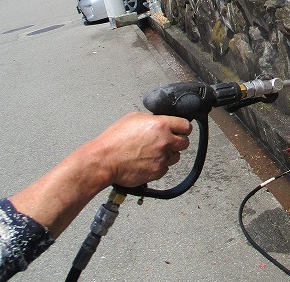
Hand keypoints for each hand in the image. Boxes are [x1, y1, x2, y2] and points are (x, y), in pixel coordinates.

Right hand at [10, 112, 192, 237]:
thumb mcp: (133, 118)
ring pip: (176, 156)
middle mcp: (164, 141)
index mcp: (160, 125)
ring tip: (152, 153)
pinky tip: (146, 162)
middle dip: (177, 141)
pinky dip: (159, 166)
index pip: (186, 126)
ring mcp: (162, 158)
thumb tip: (161, 120)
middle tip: (166, 142)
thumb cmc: (114, 140)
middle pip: (184, 142)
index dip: (183, 128)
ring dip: (168, 154)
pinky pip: (165, 168)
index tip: (180, 130)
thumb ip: (152, 119)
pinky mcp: (157, 172)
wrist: (103, 161)